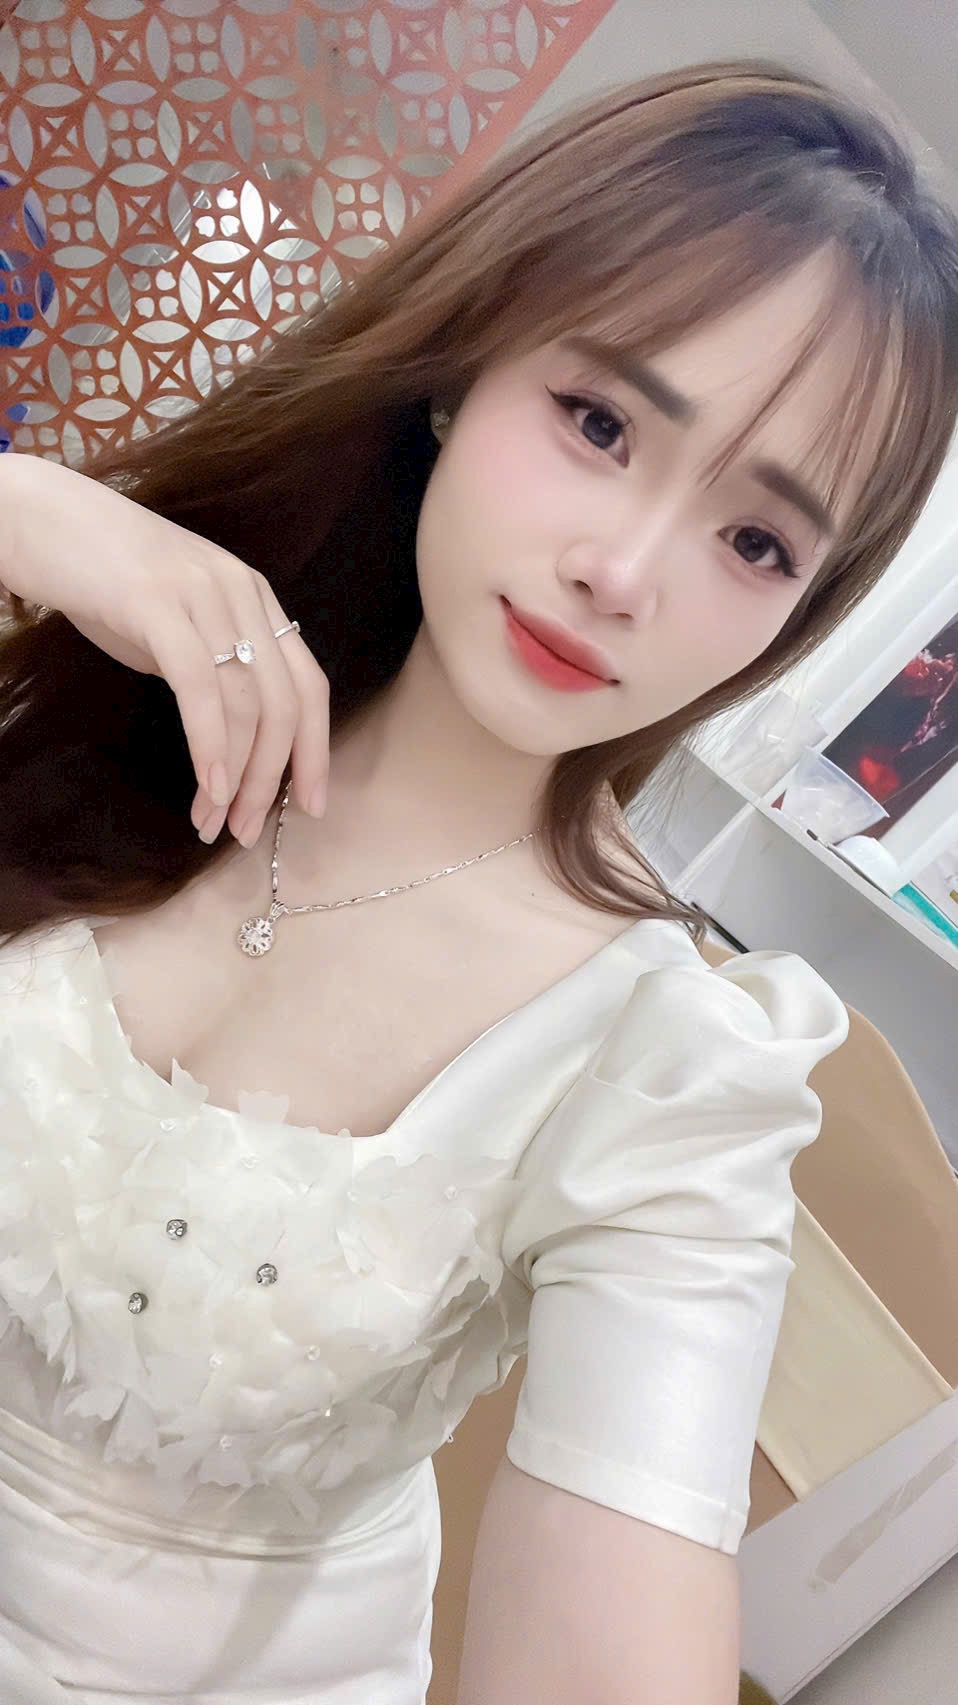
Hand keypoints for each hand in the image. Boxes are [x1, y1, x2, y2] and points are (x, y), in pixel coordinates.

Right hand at [0, 455, 328, 845]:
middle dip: (272, 780)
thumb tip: (227, 738)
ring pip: (248, 704)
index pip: (309, 685)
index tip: (311, 806)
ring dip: (236, 776)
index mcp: (255, 599)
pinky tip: (208, 785)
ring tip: (213, 822)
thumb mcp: (173, 626)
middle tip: (247, 832)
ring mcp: (204, 595)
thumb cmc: (99, 578)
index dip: (315, 751)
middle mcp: (242, 594)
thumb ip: (208, 670)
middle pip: (286, 705)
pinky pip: (202, 687)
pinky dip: (211, 745)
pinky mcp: (159, 603)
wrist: (40, 521)